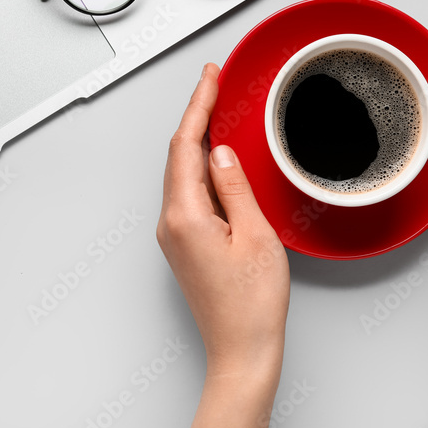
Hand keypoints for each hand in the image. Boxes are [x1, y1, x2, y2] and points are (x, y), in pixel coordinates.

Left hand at [157, 63, 289, 427]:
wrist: (242, 351)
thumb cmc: (252, 305)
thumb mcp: (255, 234)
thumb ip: (235, 187)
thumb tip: (222, 153)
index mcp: (186, 216)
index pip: (186, 145)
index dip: (198, 104)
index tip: (210, 77)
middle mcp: (171, 224)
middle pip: (179, 155)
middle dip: (198, 116)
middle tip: (217, 85)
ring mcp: (175, 235)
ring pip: (184, 173)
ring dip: (200, 141)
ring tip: (220, 112)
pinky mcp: (185, 244)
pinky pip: (190, 193)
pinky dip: (203, 168)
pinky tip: (219, 159)